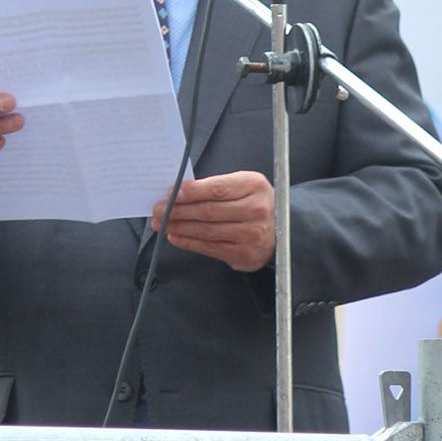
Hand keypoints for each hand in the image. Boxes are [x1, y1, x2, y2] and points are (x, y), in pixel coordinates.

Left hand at [152, 172, 275, 270]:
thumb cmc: (254, 202)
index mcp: (254, 186)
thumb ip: (216, 186)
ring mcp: (251, 235)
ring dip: (179, 227)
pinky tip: (175, 236)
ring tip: (162, 223)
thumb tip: (179, 193)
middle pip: (208, 211)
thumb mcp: (243, 185)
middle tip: (158, 209)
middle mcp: (256, 210)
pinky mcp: (244, 254)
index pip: (217, 189)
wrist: (282, 229)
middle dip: (178, 210)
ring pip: (206, 231)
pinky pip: (210, 248)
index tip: (170, 193)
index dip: (190, 192)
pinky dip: (189, 242)